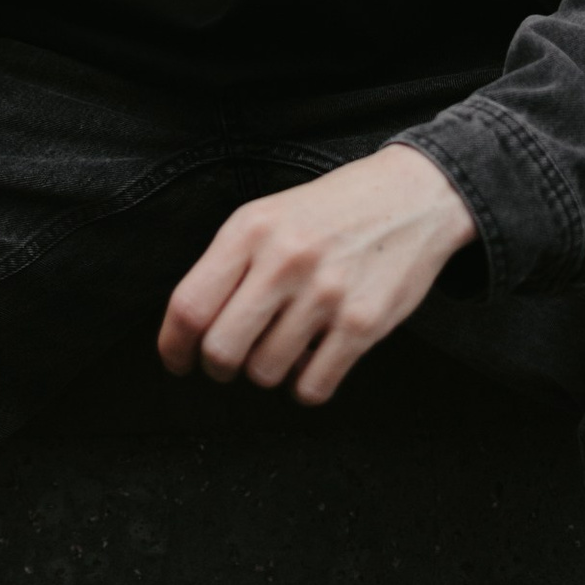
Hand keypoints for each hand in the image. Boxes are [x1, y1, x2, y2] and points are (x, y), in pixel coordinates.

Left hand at [158, 143, 474, 406]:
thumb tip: (192, 327)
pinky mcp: (364, 323)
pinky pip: (312, 388)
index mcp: (251, 229)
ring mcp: (326, 293)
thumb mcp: (269, 214)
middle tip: (231, 360)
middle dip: (219, 367)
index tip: (177, 360)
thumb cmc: (330, 211)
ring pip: (265, 373)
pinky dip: (306, 386)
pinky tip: (314, 358)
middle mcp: (284, 259)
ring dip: (268, 371)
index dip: (173, 345)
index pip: (190, 304)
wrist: (411, 196)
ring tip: (285, 345)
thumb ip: (231, 263)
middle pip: (221, 350)